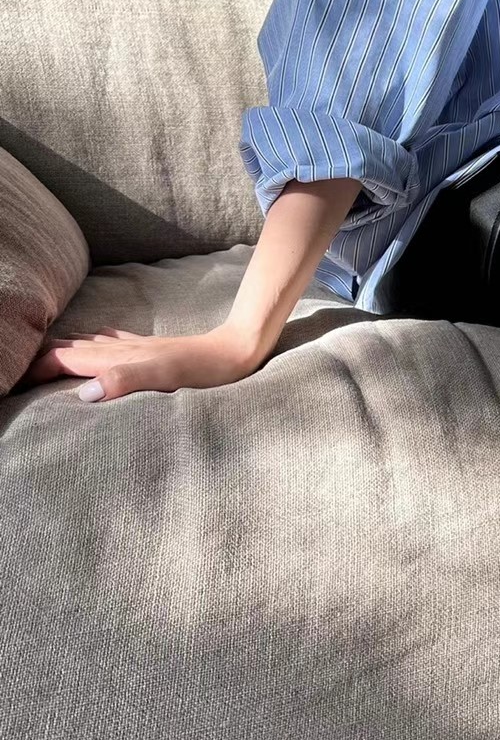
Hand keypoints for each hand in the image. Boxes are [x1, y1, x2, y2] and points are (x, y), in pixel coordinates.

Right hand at [18, 324, 267, 402]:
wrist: (237, 350)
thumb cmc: (205, 369)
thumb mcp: (167, 378)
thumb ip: (126, 381)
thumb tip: (85, 394)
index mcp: (118, 357)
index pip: (62, 358)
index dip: (34, 369)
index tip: (12, 387)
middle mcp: (121, 348)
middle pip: (67, 347)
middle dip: (39, 359)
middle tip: (17, 377)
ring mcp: (135, 348)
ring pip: (85, 344)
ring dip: (60, 353)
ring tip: (40, 365)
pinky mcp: (149, 351)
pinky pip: (107, 345)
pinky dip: (87, 349)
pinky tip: (92, 349)